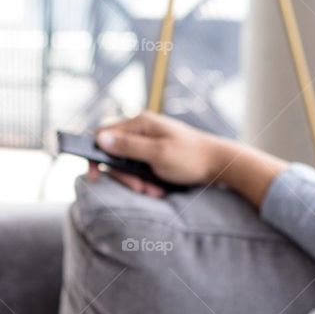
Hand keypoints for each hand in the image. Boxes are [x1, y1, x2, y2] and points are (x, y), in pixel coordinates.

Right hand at [89, 112, 230, 196]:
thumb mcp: (158, 153)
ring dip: (136, 182)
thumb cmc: (191, 157)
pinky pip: (140, 170)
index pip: (103, 134)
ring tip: (154, 191)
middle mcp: (141, 130)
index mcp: (140, 123)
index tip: (95, 176)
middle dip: (124, 176)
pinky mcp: (155, 155)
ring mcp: (148, 142)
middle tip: (140, 188)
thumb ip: (128, 147)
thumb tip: (99, 138)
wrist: (220, 164)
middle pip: (114, 154)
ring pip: (128, 165)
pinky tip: (158, 189)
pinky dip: (146, 181)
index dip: (95, 155)